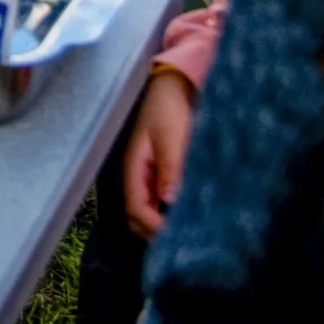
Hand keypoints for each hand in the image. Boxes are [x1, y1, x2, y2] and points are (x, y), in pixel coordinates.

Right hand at [124, 70, 195, 236]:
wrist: (172, 85)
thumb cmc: (169, 106)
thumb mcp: (171, 135)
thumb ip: (170, 168)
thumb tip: (170, 201)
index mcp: (134, 167)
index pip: (136, 209)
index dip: (154, 227)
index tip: (180, 236)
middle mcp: (137, 175)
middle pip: (136, 217)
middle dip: (155, 233)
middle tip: (186, 239)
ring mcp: (147, 174)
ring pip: (147, 211)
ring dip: (162, 224)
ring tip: (190, 228)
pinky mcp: (159, 172)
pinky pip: (159, 201)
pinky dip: (169, 213)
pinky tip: (189, 212)